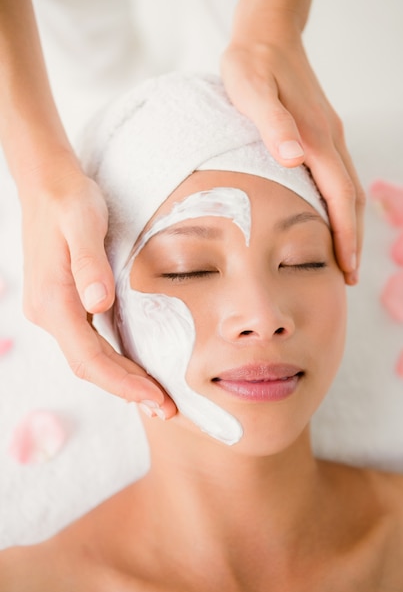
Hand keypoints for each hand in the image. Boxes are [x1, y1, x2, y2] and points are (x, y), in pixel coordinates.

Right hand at [20, 164, 175, 414]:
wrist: (47, 183)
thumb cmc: (68, 200)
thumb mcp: (82, 223)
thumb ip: (90, 265)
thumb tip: (98, 306)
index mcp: (53, 301)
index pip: (89, 359)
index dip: (123, 383)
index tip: (156, 399)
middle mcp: (48, 312)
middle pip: (90, 366)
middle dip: (128, 390)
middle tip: (167, 408)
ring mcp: (53, 310)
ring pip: (89, 358)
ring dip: (123, 380)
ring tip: (157, 397)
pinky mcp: (63, 303)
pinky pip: (89, 343)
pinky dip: (114, 360)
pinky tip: (135, 367)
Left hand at [221, 35, 364, 284]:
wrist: (266, 32)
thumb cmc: (252, 64)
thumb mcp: (251, 91)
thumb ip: (272, 125)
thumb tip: (293, 159)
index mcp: (314, 138)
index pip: (339, 197)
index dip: (344, 235)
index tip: (347, 267)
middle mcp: (328, 139)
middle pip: (350, 199)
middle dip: (352, 240)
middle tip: (349, 276)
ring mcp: (328, 135)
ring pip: (348, 189)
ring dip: (349, 225)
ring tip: (345, 255)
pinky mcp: (320, 130)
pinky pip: (339, 175)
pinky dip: (341, 204)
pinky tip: (331, 216)